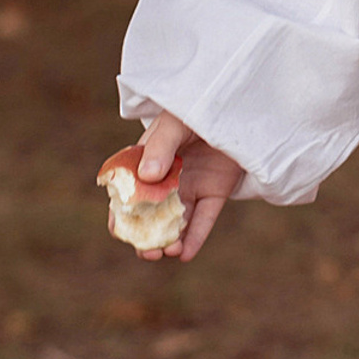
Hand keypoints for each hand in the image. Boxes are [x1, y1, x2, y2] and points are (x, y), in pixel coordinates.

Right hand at [133, 112, 243, 262]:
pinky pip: (204, 219)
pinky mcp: (215, 191)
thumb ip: (161, 147)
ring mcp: (190, 187)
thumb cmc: (195, 108)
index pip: (127, 195)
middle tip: (150, 252)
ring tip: (171, 250)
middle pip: (150, 217)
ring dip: (171, 242)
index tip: (123, 231)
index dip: (122, 216)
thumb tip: (148, 177)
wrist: (237, 105)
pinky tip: (186, 253)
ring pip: (176, 222)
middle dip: (147, 238)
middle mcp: (165, 181)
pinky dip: (196, 237)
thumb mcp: (174, 123)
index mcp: (145, 164)